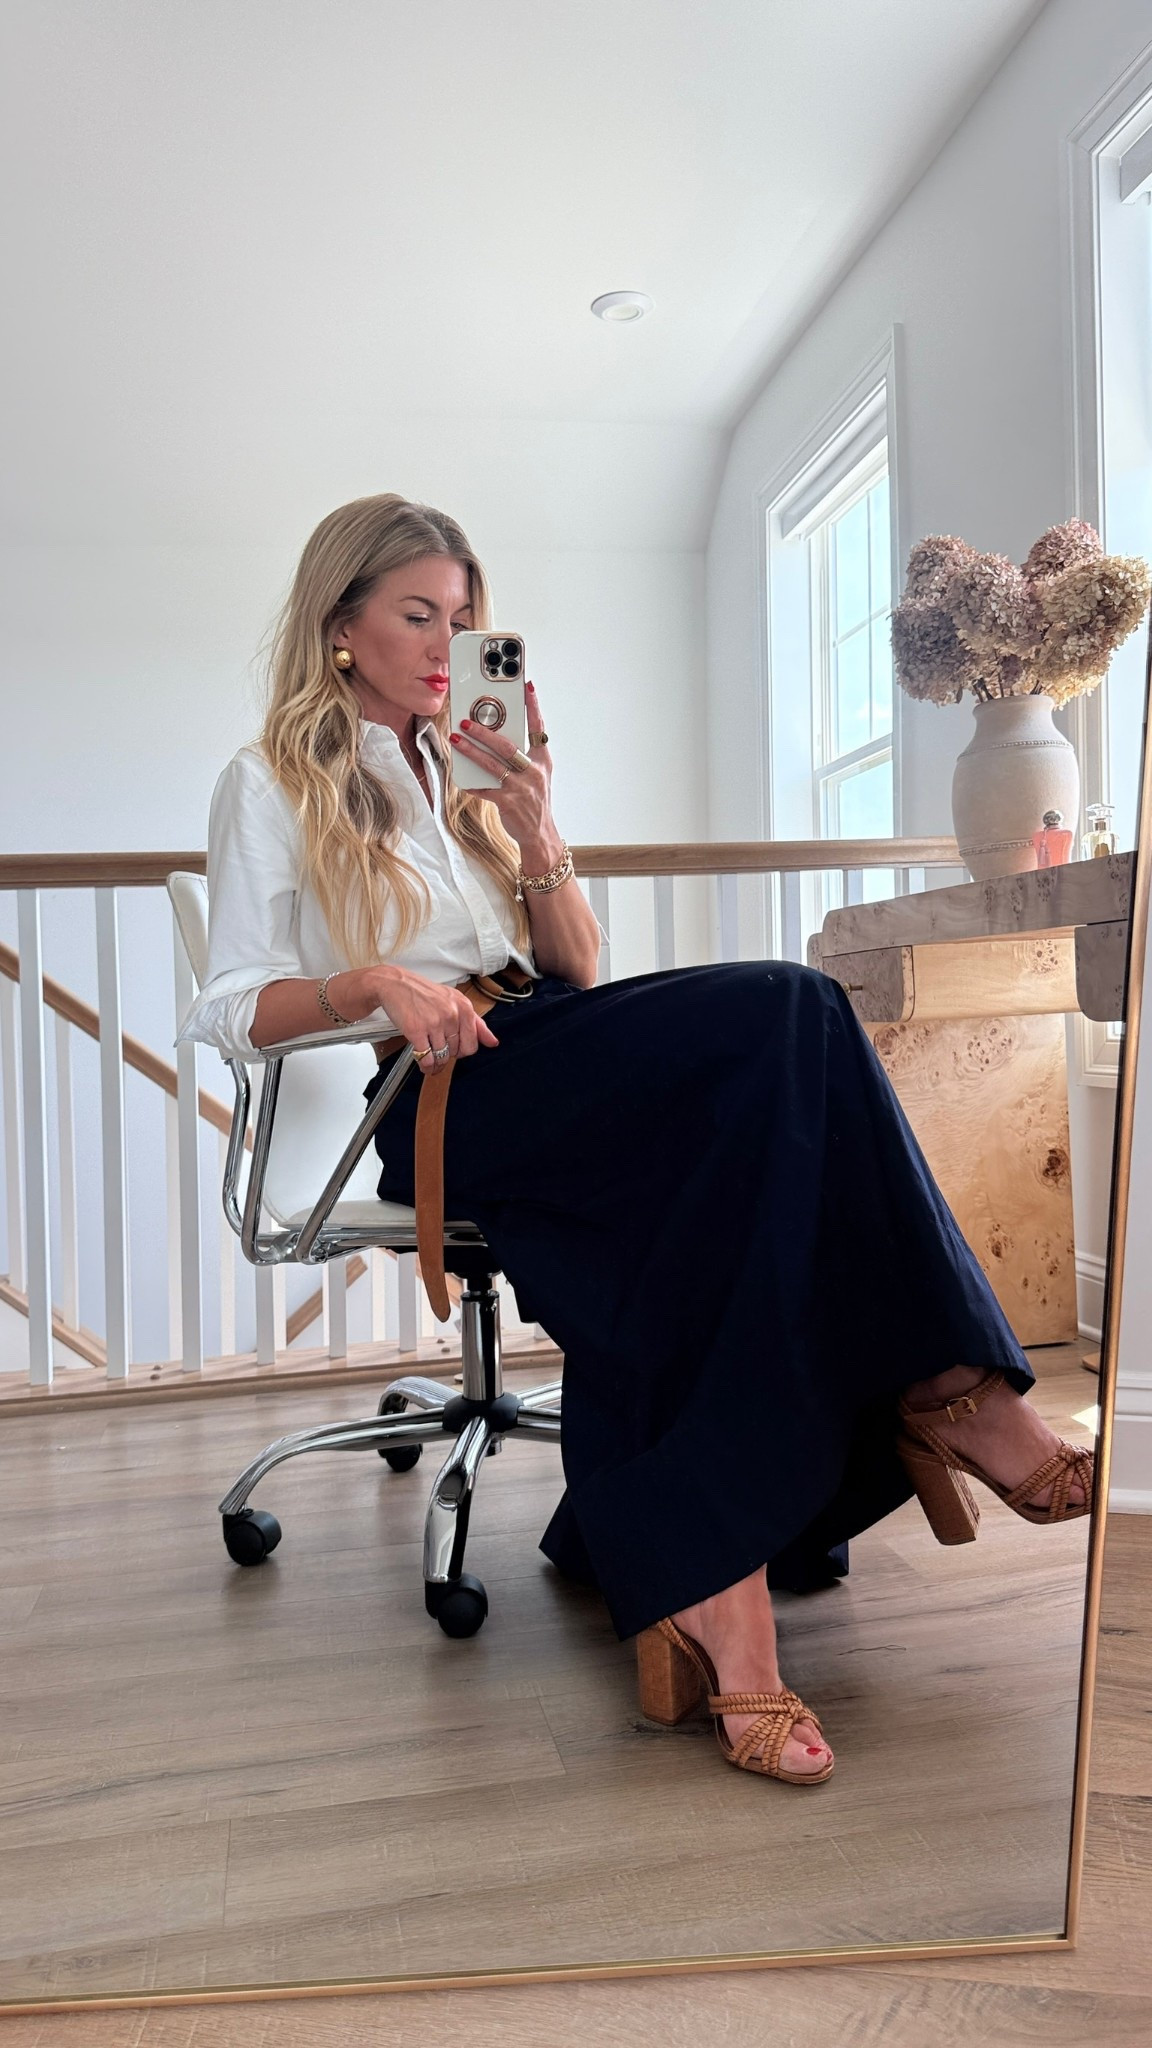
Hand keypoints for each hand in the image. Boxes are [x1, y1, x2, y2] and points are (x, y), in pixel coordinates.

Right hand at [336, 964, 499, 1070]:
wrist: (396, 985)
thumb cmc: (424, 993)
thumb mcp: (455, 1001)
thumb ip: (477, 1023)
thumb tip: (493, 1043)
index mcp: (464, 1007)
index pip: (472, 1043)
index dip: (463, 1050)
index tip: (455, 1048)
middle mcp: (452, 1014)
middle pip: (457, 1052)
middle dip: (449, 1056)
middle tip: (439, 1051)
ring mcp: (434, 1023)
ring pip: (442, 1057)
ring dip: (436, 1064)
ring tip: (430, 1059)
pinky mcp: (417, 1030)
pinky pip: (426, 1058)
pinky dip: (425, 1066)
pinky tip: (422, 1064)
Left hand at [449, 682, 561, 866]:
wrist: (539, 834)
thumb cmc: (535, 801)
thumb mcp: (537, 775)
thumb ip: (523, 756)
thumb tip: (497, 737)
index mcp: (542, 761)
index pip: (538, 728)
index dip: (533, 706)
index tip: (527, 686)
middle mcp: (533, 772)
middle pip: (507, 746)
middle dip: (484, 732)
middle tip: (466, 720)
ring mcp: (521, 788)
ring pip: (492, 765)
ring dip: (471, 751)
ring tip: (456, 739)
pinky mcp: (507, 802)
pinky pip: (484, 789)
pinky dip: (471, 783)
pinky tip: (460, 777)